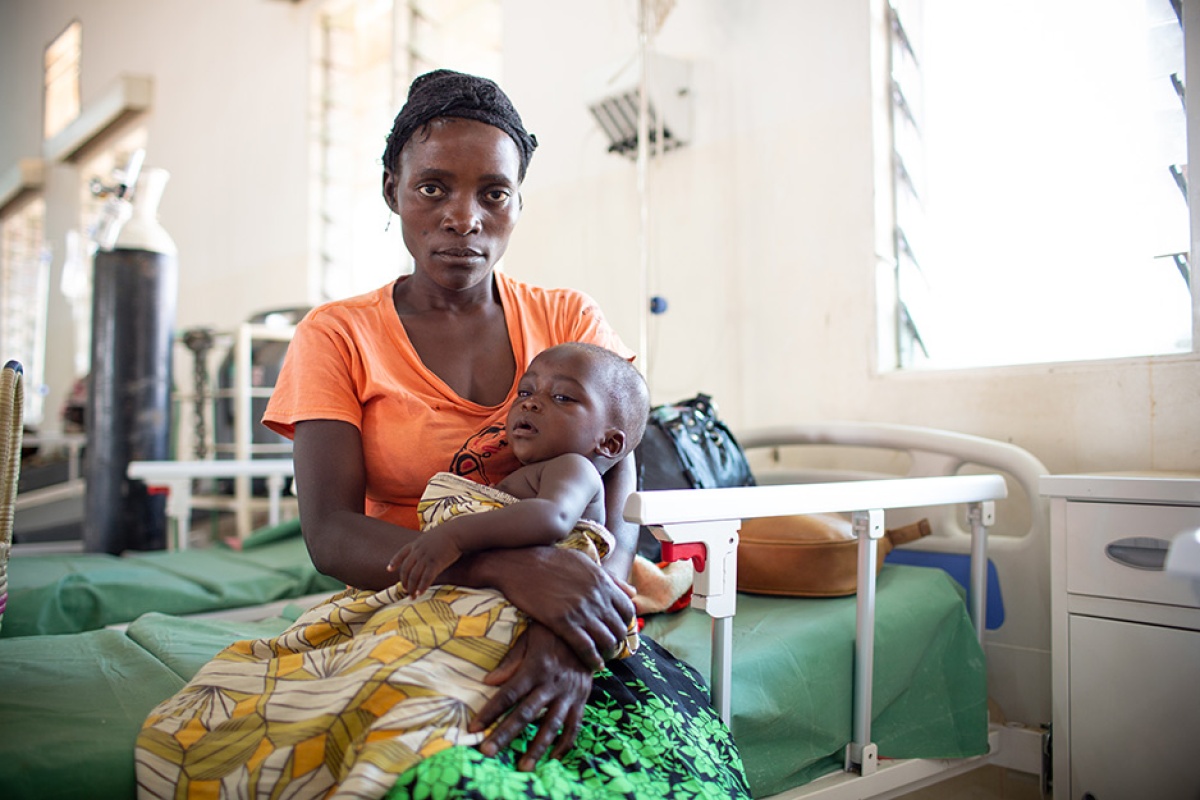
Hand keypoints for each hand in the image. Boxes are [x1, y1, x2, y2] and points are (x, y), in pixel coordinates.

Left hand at [386, 533, 461, 597]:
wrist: (457, 532)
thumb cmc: (448, 533)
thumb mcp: (431, 536)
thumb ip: (424, 544)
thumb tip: (424, 550)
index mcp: (416, 544)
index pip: (401, 554)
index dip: (394, 562)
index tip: (389, 569)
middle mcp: (418, 551)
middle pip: (406, 569)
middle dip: (404, 581)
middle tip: (405, 590)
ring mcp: (426, 557)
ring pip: (414, 576)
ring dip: (412, 588)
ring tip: (412, 596)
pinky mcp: (435, 563)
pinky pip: (426, 578)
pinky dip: (422, 587)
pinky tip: (420, 593)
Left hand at [470, 623, 592, 770]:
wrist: (589, 630)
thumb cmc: (552, 633)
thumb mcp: (529, 638)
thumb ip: (511, 661)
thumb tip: (488, 681)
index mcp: (535, 668)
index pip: (508, 694)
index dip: (491, 712)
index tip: (474, 728)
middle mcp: (550, 684)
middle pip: (525, 714)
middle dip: (505, 734)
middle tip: (488, 751)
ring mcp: (568, 694)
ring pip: (551, 725)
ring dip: (537, 747)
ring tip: (524, 766)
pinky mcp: (581, 700)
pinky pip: (574, 725)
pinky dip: (565, 743)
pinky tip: (554, 757)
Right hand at [496, 547, 636, 669]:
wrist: (520, 564)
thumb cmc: (551, 560)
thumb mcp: (585, 562)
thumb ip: (610, 579)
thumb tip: (633, 592)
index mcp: (602, 582)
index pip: (627, 609)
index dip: (626, 623)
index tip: (618, 629)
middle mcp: (596, 597)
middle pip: (619, 628)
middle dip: (618, 640)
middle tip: (611, 647)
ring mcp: (580, 611)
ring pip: (606, 640)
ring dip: (607, 652)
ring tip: (603, 657)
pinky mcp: (562, 622)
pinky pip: (585, 647)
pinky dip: (593, 659)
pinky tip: (593, 664)